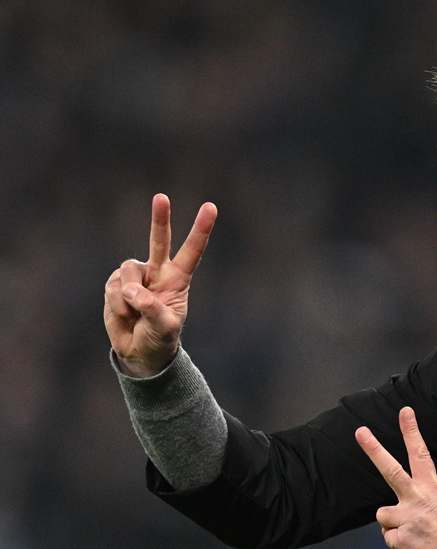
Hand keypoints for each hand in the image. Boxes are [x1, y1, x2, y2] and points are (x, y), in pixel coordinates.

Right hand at [104, 193, 216, 376]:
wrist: (139, 351)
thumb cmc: (160, 338)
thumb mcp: (165, 328)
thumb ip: (151, 308)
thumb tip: (131, 290)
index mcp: (179, 279)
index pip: (192, 252)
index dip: (200, 230)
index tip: (210, 207)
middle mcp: (158, 272)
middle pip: (159, 241)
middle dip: (160, 219)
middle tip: (161, 197)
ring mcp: (136, 277)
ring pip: (129, 273)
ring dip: (129, 297)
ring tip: (135, 315)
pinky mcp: (115, 284)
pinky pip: (113, 289)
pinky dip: (117, 306)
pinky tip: (125, 315)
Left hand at [355, 407, 436, 548]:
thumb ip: (422, 503)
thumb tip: (404, 509)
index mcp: (432, 490)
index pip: (420, 455)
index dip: (412, 431)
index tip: (405, 412)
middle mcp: (417, 500)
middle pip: (390, 469)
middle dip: (374, 448)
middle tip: (361, 431)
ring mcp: (407, 519)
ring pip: (383, 515)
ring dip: (393, 524)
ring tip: (413, 534)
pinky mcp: (400, 539)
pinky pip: (389, 538)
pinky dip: (399, 544)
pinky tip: (415, 548)